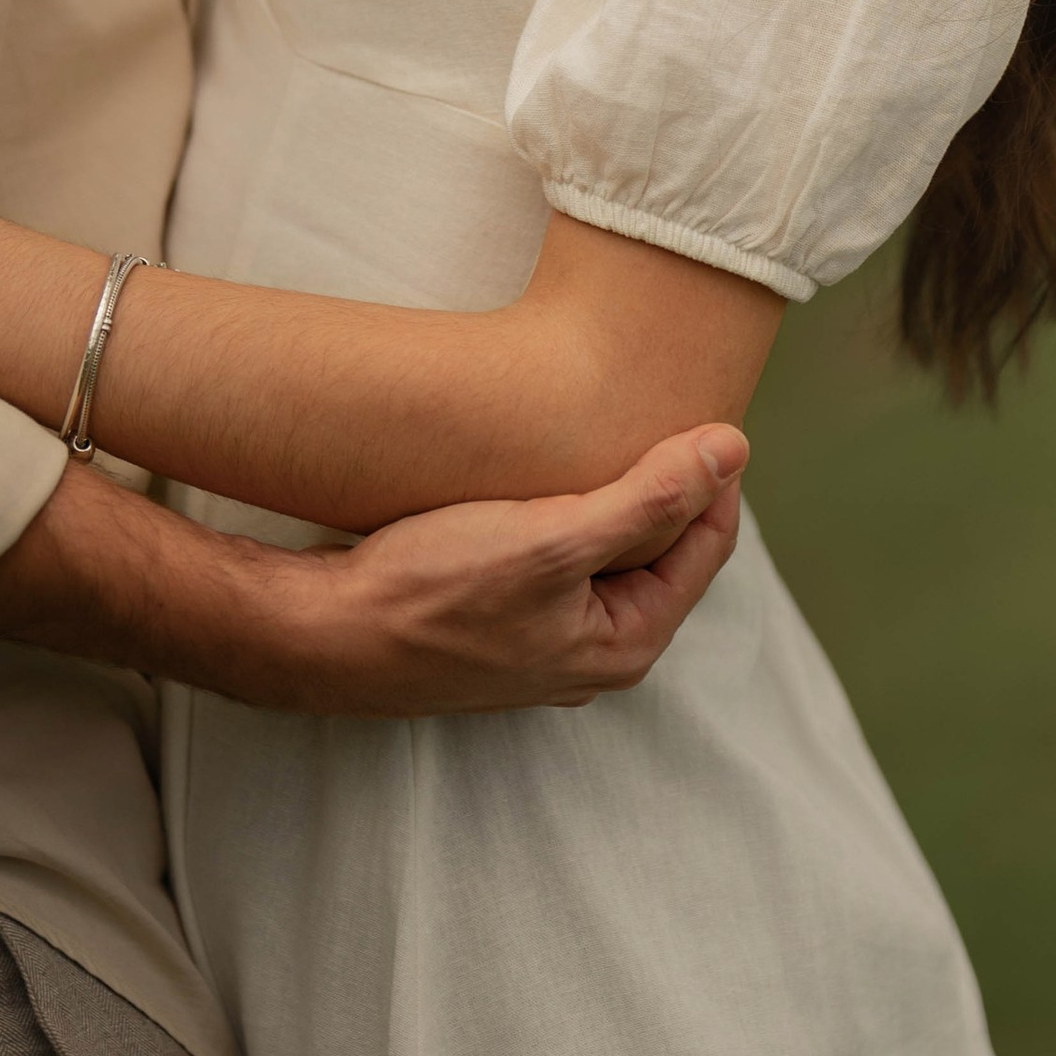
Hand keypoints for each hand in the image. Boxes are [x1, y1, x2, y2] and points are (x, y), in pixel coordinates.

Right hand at [0, 425, 750, 718]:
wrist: (322, 631)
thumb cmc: (432, 589)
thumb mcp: (552, 538)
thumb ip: (649, 497)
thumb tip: (732, 449)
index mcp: (625, 643)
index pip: (706, 544)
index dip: (706, 470)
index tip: (690, 403)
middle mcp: (593, 652)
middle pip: (660, 548)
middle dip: (660, 482)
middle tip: (643, 407)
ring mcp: (544, 641)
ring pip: (606, 551)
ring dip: (608, 494)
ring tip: (595, 429)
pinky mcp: (500, 622)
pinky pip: (559, 557)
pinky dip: (562, 512)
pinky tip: (536, 474)